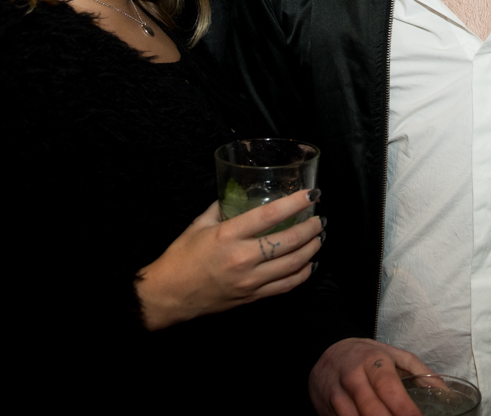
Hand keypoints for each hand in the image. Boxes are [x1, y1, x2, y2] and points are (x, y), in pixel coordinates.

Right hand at [135, 188, 322, 329]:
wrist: (170, 295)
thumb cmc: (181, 257)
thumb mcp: (198, 224)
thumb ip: (221, 207)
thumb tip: (240, 193)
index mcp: (228, 236)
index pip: (270, 215)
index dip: (295, 203)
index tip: (312, 195)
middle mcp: (243, 258)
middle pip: (289, 241)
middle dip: (311, 228)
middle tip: (320, 218)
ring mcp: (250, 281)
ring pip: (293, 265)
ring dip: (312, 248)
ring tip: (319, 236)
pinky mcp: (252, 297)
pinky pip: (286, 286)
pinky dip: (303, 273)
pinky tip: (310, 263)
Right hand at [309, 338, 430, 415]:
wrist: (327, 350)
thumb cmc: (367, 355)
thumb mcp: (394, 355)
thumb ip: (420, 372)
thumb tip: (445, 392)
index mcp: (373, 361)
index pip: (389, 388)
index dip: (404, 409)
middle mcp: (353, 377)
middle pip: (371, 408)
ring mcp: (336, 394)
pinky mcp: (326, 408)